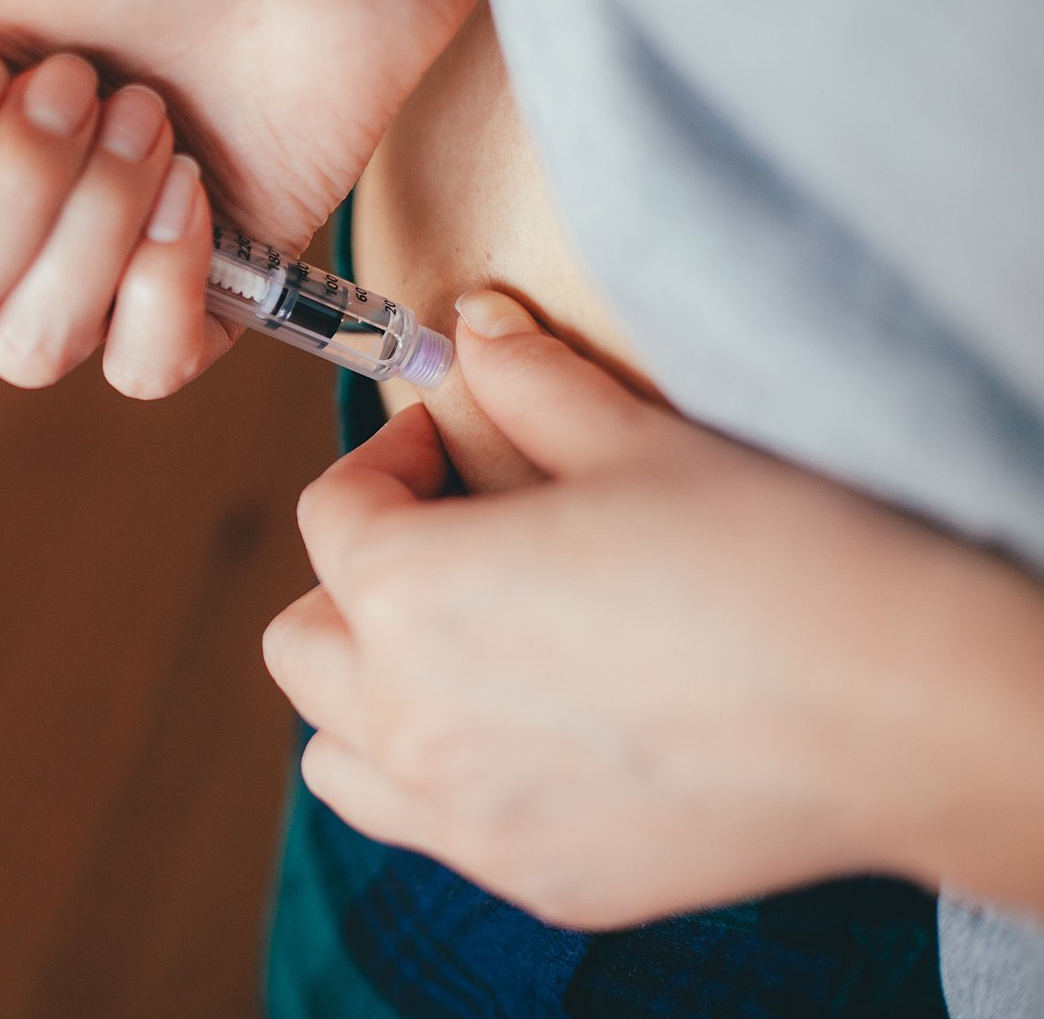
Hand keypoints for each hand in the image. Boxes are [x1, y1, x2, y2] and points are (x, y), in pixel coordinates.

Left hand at [264, 289, 1043, 927]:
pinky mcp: (533, 876)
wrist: (903, 714)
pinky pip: (425, 824)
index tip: (438, 445)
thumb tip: (473, 328)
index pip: (332, 516)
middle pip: (303, 641)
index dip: (382, 460)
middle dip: (354, 580)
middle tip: (441, 542)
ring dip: (367, 692)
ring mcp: (463, 815)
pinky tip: (524, 732)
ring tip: (455, 648)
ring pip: (336, 753)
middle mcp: (407, 719)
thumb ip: (528, 383)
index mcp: (410, 595)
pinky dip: (435, 775)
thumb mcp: (636, 444)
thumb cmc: (770, 562)